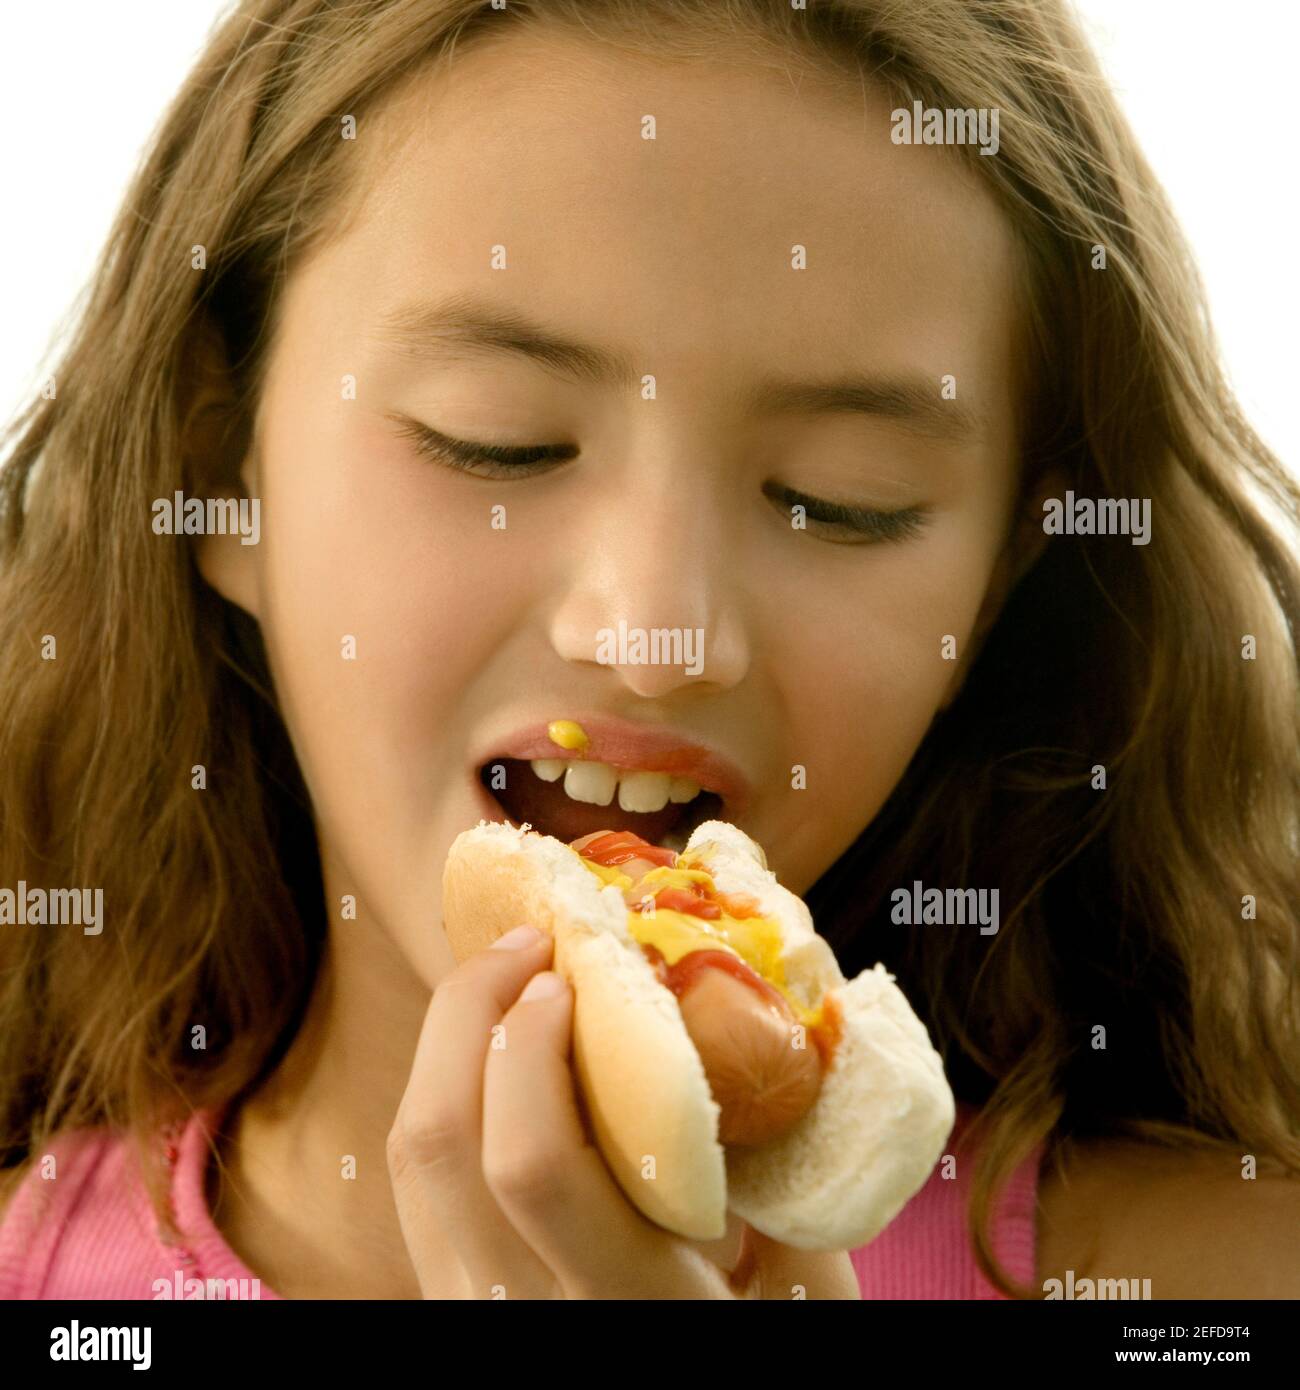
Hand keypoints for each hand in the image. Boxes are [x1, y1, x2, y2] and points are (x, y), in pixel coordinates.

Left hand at [387, 924, 859, 1298]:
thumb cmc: (768, 1347)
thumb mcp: (810, 1293)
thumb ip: (793, 1178)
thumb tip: (787, 1029)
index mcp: (626, 1301)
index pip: (533, 1163)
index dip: (531, 1049)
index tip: (570, 977)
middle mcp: (524, 1309)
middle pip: (440, 1139)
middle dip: (469, 1011)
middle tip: (528, 946)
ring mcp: (473, 1305)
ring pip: (415, 1155)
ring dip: (447, 1042)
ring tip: (507, 979)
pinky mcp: (452, 1293)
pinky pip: (420, 1180)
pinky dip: (446, 1092)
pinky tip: (494, 1051)